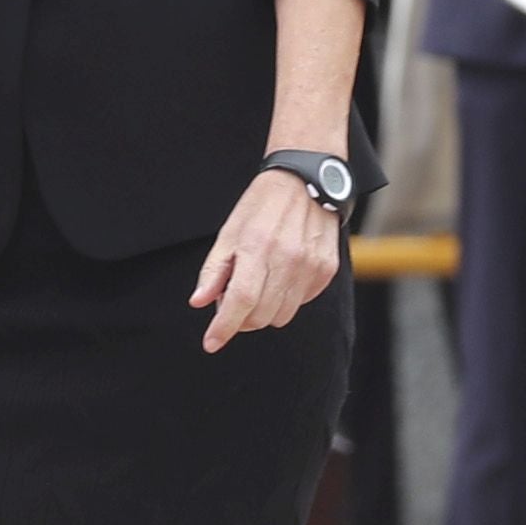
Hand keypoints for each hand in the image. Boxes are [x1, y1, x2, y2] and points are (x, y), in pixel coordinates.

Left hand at [189, 159, 341, 349]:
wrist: (306, 182)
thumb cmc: (261, 207)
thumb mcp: (229, 232)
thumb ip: (214, 271)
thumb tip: (199, 302)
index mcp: (257, 246)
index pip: (240, 300)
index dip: (224, 327)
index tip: (211, 343)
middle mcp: (287, 258)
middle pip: (260, 315)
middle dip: (241, 318)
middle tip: (234, 298)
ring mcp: (310, 266)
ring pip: (281, 316)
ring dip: (264, 311)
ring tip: (259, 286)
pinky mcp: (326, 270)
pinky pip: (301, 303)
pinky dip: (286, 300)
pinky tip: (280, 277)